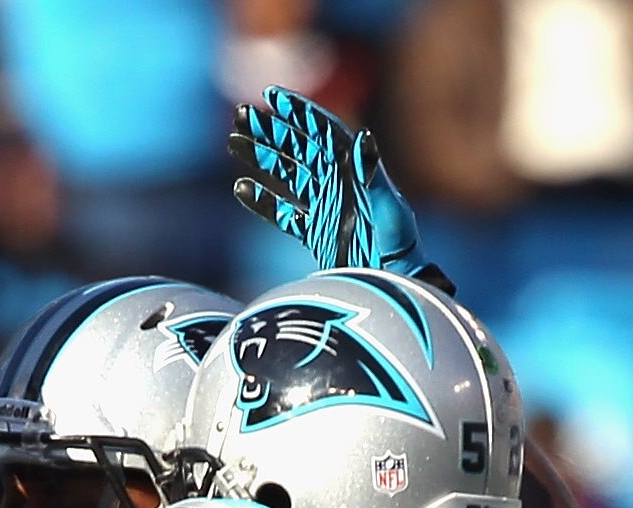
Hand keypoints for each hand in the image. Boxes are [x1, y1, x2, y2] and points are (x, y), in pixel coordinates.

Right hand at [227, 86, 432, 279]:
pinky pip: (283, 214)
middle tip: (243, 114)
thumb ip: (372, 175)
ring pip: (285, 175)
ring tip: (234, 141)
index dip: (298, 112)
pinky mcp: (315, 233)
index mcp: (353, 169)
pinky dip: (262, 203)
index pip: (321, 132)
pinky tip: (242, 189)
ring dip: (261, 158)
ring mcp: (323, 207)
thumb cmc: (398, 247)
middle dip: (271, 130)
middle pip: (297, 148)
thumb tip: (362, 136)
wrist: (394, 284)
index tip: (273, 97)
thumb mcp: (388, 209)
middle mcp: (335, 182)